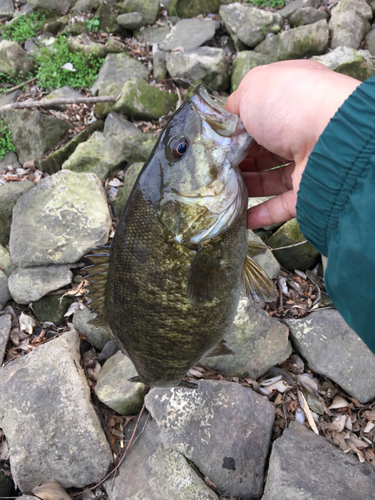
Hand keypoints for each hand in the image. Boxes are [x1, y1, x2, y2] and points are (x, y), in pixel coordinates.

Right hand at [226, 60, 360, 228]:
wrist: (331, 136)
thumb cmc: (290, 103)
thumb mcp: (253, 89)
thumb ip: (235, 102)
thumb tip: (227, 118)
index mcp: (290, 100)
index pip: (258, 117)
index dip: (235, 130)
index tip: (214, 143)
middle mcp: (300, 130)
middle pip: (262, 150)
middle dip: (237, 161)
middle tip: (213, 170)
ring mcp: (307, 161)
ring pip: (270, 178)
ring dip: (245, 187)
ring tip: (220, 193)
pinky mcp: (310, 191)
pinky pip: (282, 205)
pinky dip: (261, 214)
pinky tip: (240, 219)